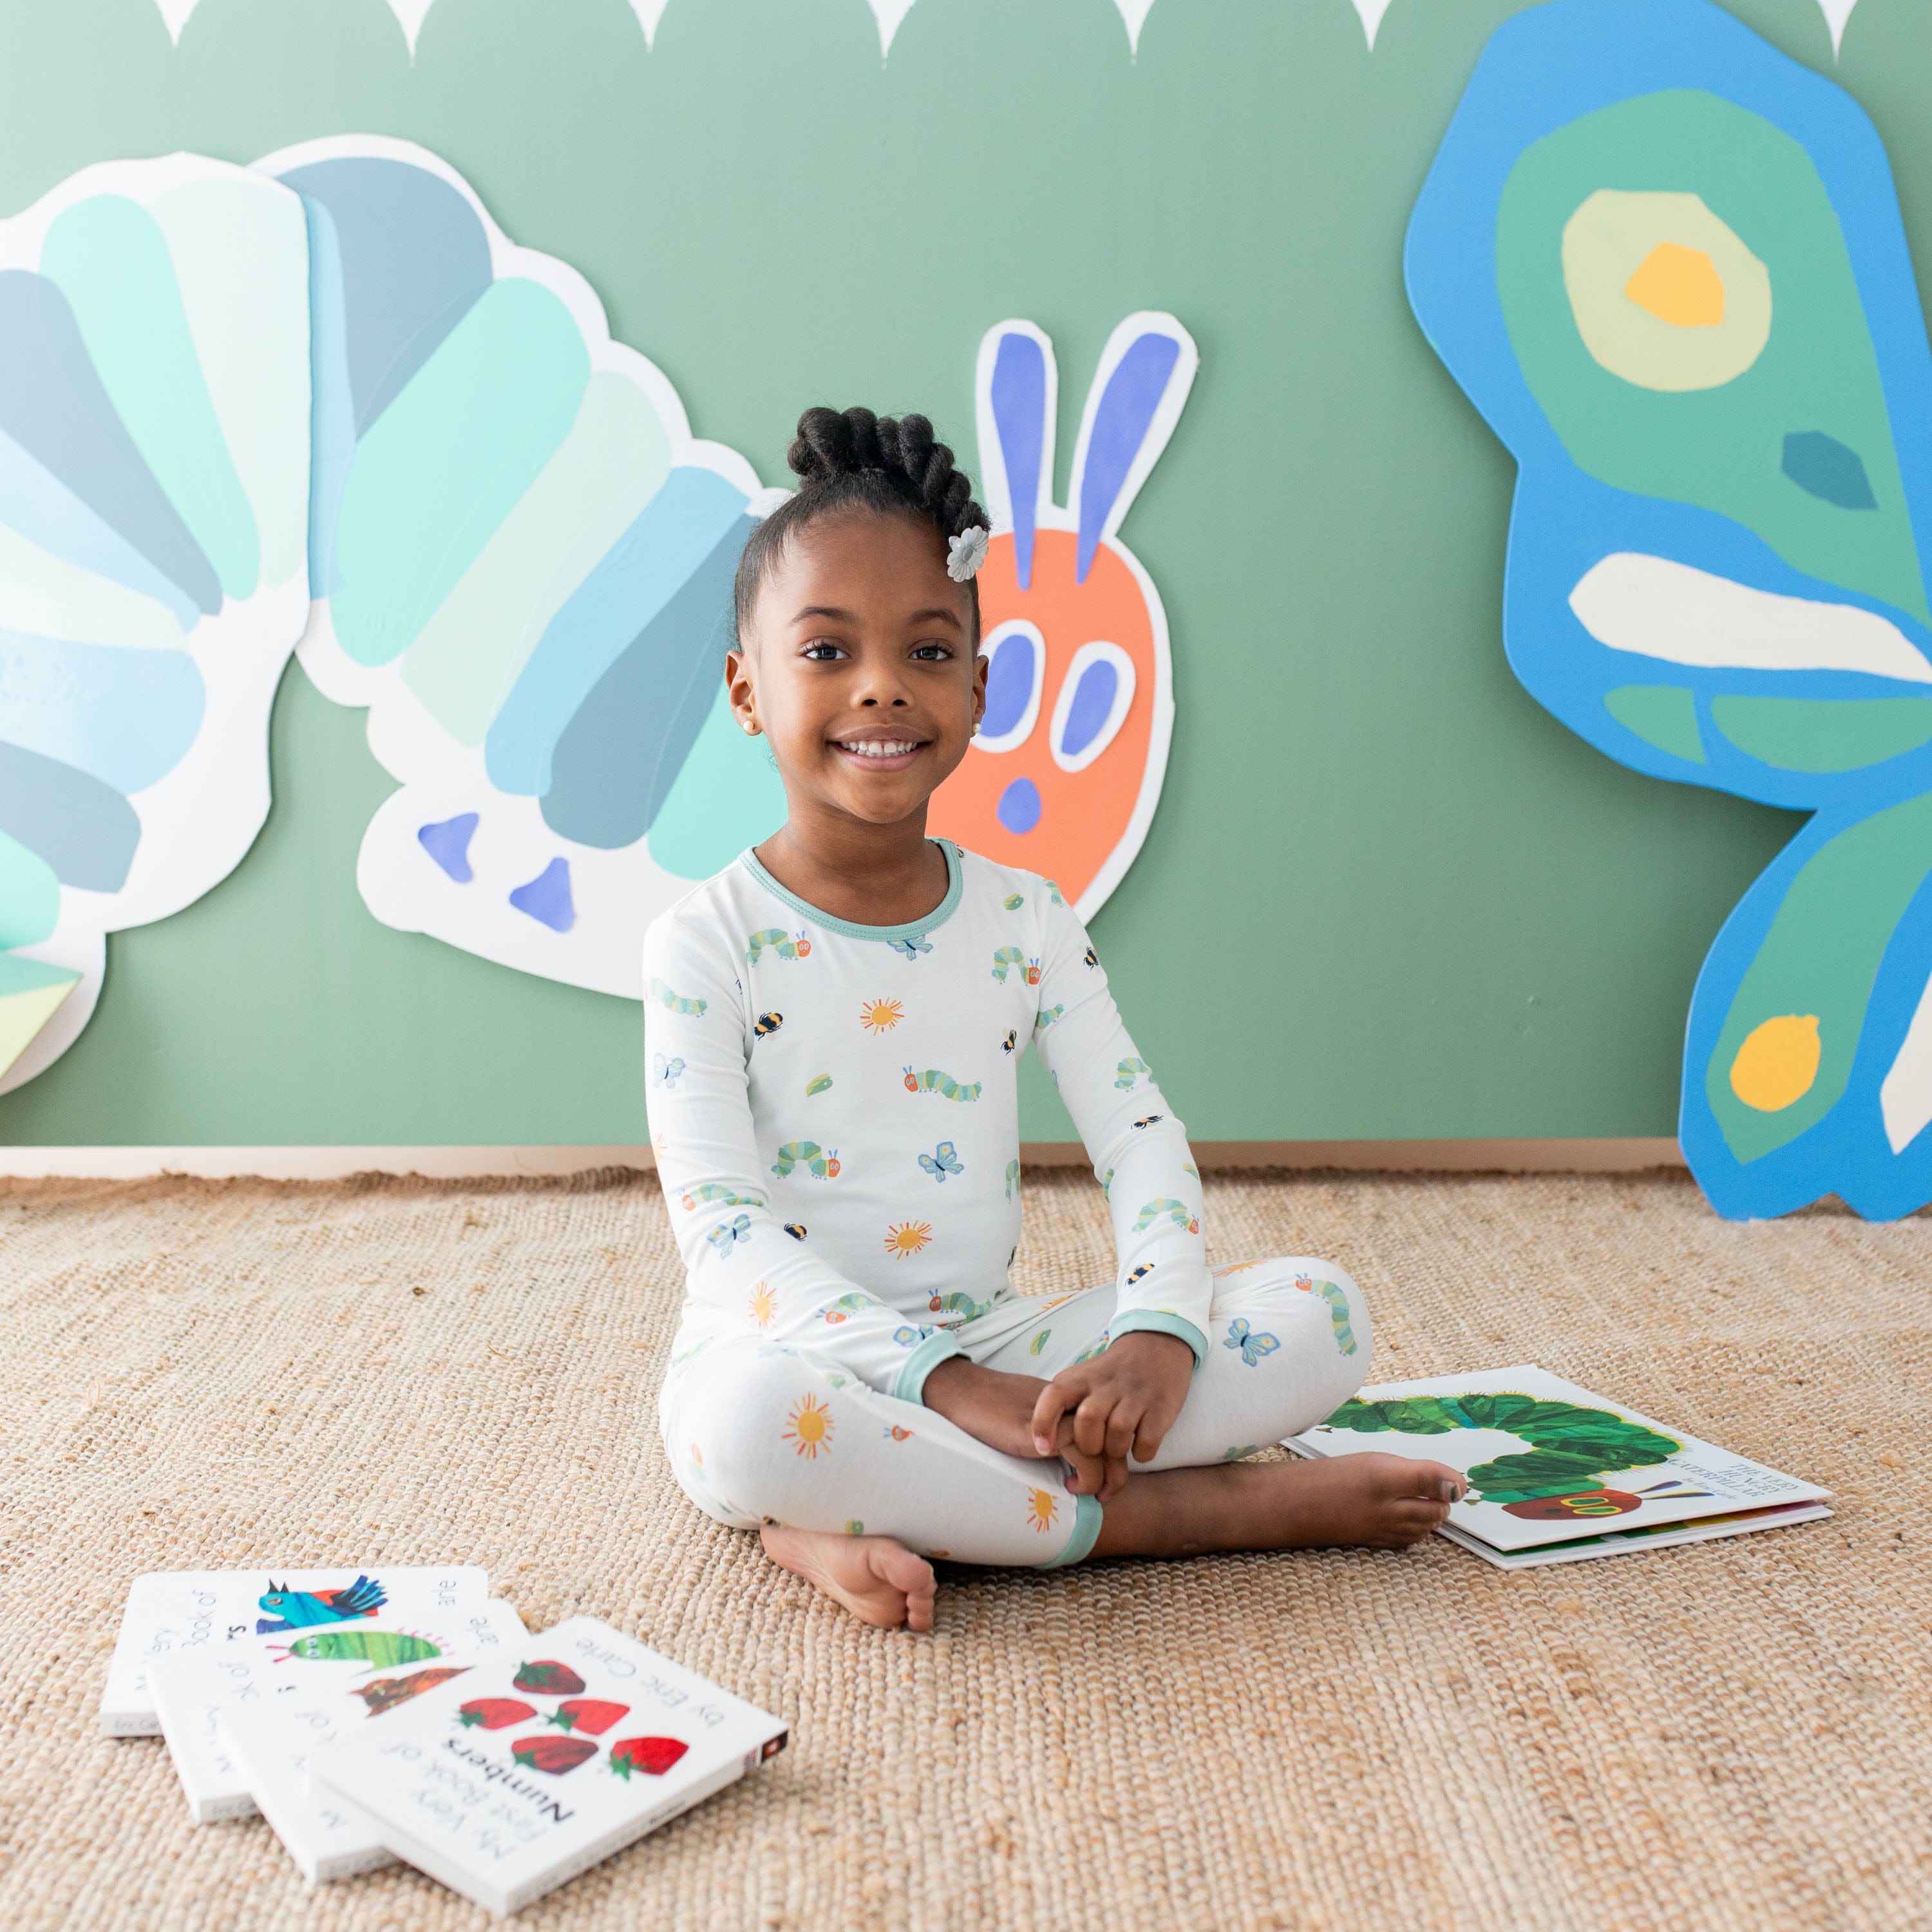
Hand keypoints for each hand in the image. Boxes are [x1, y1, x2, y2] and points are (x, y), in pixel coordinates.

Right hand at [919, 1358, 1109, 1495]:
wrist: (960, 1390)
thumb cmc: (987, 1407)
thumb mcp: (1026, 1416)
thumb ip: (1048, 1430)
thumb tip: (1061, 1460)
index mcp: (1066, 1400)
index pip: (1106, 1425)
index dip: (1112, 1455)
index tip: (1107, 1481)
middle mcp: (1067, 1404)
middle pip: (1111, 1434)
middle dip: (1115, 1469)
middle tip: (1106, 1495)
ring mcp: (1055, 1415)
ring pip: (1101, 1443)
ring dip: (1102, 1476)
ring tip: (1086, 1492)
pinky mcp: (1040, 1428)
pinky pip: (1079, 1451)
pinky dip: (1082, 1473)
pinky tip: (1068, 1485)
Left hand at [1029, 1332, 1192, 1501]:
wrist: (1157, 1346)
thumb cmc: (1111, 1374)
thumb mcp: (1082, 1377)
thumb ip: (1063, 1402)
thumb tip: (1042, 1441)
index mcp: (1082, 1377)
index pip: (1054, 1395)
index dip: (1044, 1422)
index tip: (1043, 1448)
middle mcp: (1108, 1384)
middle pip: (1088, 1419)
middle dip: (1088, 1444)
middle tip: (1094, 1450)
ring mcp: (1136, 1395)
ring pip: (1118, 1431)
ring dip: (1114, 1450)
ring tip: (1116, 1450)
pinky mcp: (1161, 1408)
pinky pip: (1147, 1441)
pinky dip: (1141, 1453)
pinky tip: (1138, 1448)